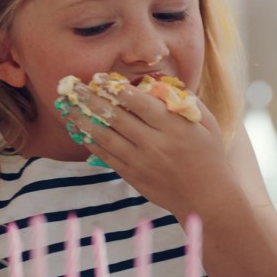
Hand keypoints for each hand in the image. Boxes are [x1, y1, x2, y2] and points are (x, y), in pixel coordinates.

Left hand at [65, 83, 235, 216]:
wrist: (206, 198)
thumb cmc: (209, 155)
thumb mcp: (206, 123)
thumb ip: (184, 102)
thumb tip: (157, 84)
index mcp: (174, 126)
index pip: (139, 103)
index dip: (116, 89)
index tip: (98, 77)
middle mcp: (155, 143)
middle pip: (116, 117)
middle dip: (91, 99)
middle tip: (73, 86)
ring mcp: (141, 161)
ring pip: (105, 136)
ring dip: (84, 120)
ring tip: (68, 107)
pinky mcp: (132, 175)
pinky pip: (106, 156)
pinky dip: (91, 141)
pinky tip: (79, 130)